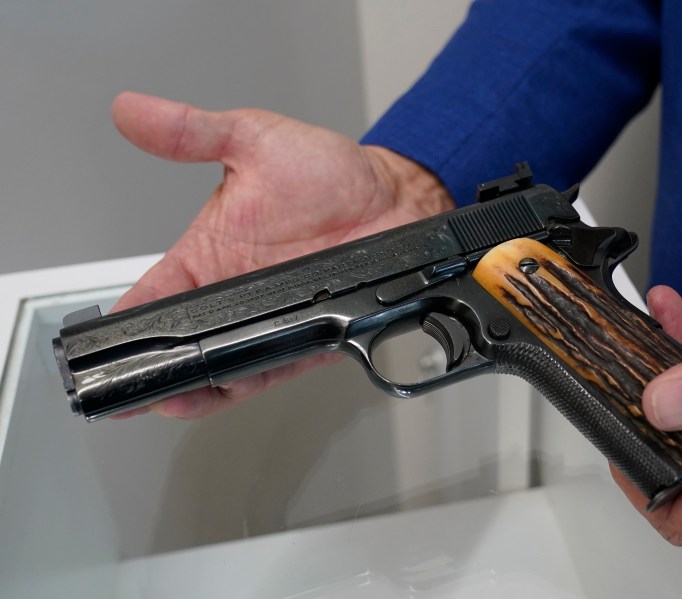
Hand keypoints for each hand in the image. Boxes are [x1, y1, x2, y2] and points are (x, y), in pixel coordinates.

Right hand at [110, 92, 453, 418]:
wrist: (394, 199)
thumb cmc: (332, 172)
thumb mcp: (254, 140)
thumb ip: (193, 132)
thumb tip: (133, 111)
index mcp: (210, 253)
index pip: (153, 293)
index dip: (127, 320)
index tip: (103, 340)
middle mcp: (235, 293)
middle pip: (180, 341)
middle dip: (151, 365)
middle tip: (125, 381)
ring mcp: (269, 320)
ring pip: (215, 366)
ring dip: (187, 384)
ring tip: (162, 396)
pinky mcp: (304, 339)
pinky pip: (262, 370)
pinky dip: (234, 388)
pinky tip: (211, 394)